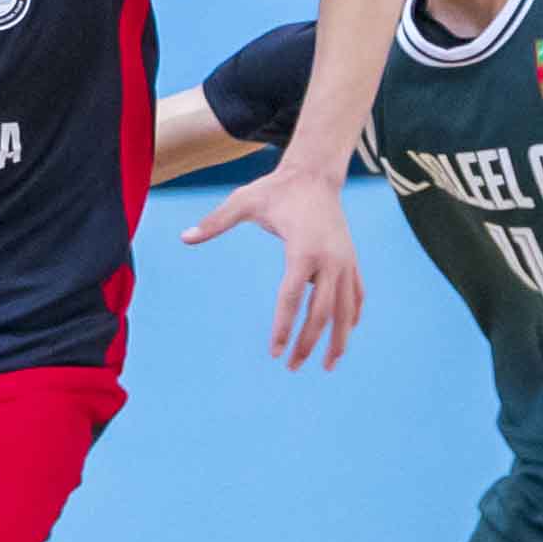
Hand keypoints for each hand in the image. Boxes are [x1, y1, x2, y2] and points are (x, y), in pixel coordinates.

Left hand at [181, 165, 363, 369]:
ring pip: (347, 309)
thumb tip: (185, 237)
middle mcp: (330, 259)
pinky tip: (344, 335)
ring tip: (328, 366)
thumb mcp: (244, 201)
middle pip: (322, 312)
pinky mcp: (352, 260)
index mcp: (304, 249)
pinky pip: (357, 295)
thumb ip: (215, 222)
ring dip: (338, 339)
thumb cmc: (277, 189)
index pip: (293, 297)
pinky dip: (353, 317)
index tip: (275, 351)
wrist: (315, 175)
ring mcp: (346, 261)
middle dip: (307, 343)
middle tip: (291, 367)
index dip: (283, 327)